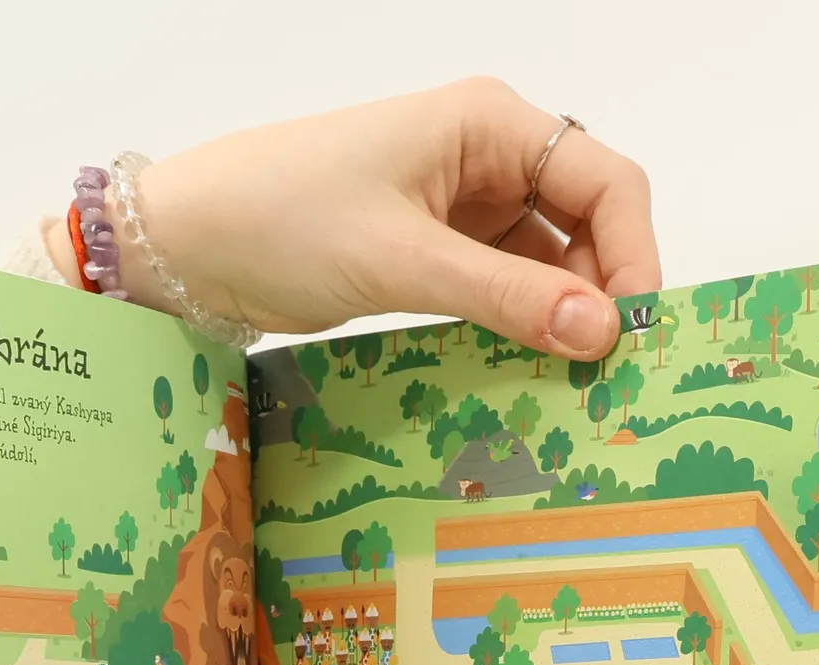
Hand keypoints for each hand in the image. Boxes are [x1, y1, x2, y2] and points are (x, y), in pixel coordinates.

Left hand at [54, 79, 659, 358]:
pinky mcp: (432, 254)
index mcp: (488, 123)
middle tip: (607, 376)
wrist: (186, 243)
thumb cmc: (280, 218)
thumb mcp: (401, 261)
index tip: (631, 333)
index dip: (632, 255)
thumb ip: (506, 296)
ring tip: (569, 387)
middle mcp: (485, 157)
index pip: (604, 181)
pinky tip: (524, 373)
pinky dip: (517, 330)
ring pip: (545, 266)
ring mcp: (460, 208)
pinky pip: (501, 291)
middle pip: (585, 225)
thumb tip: (601, 331)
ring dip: (560, 320)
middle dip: (600, 294)